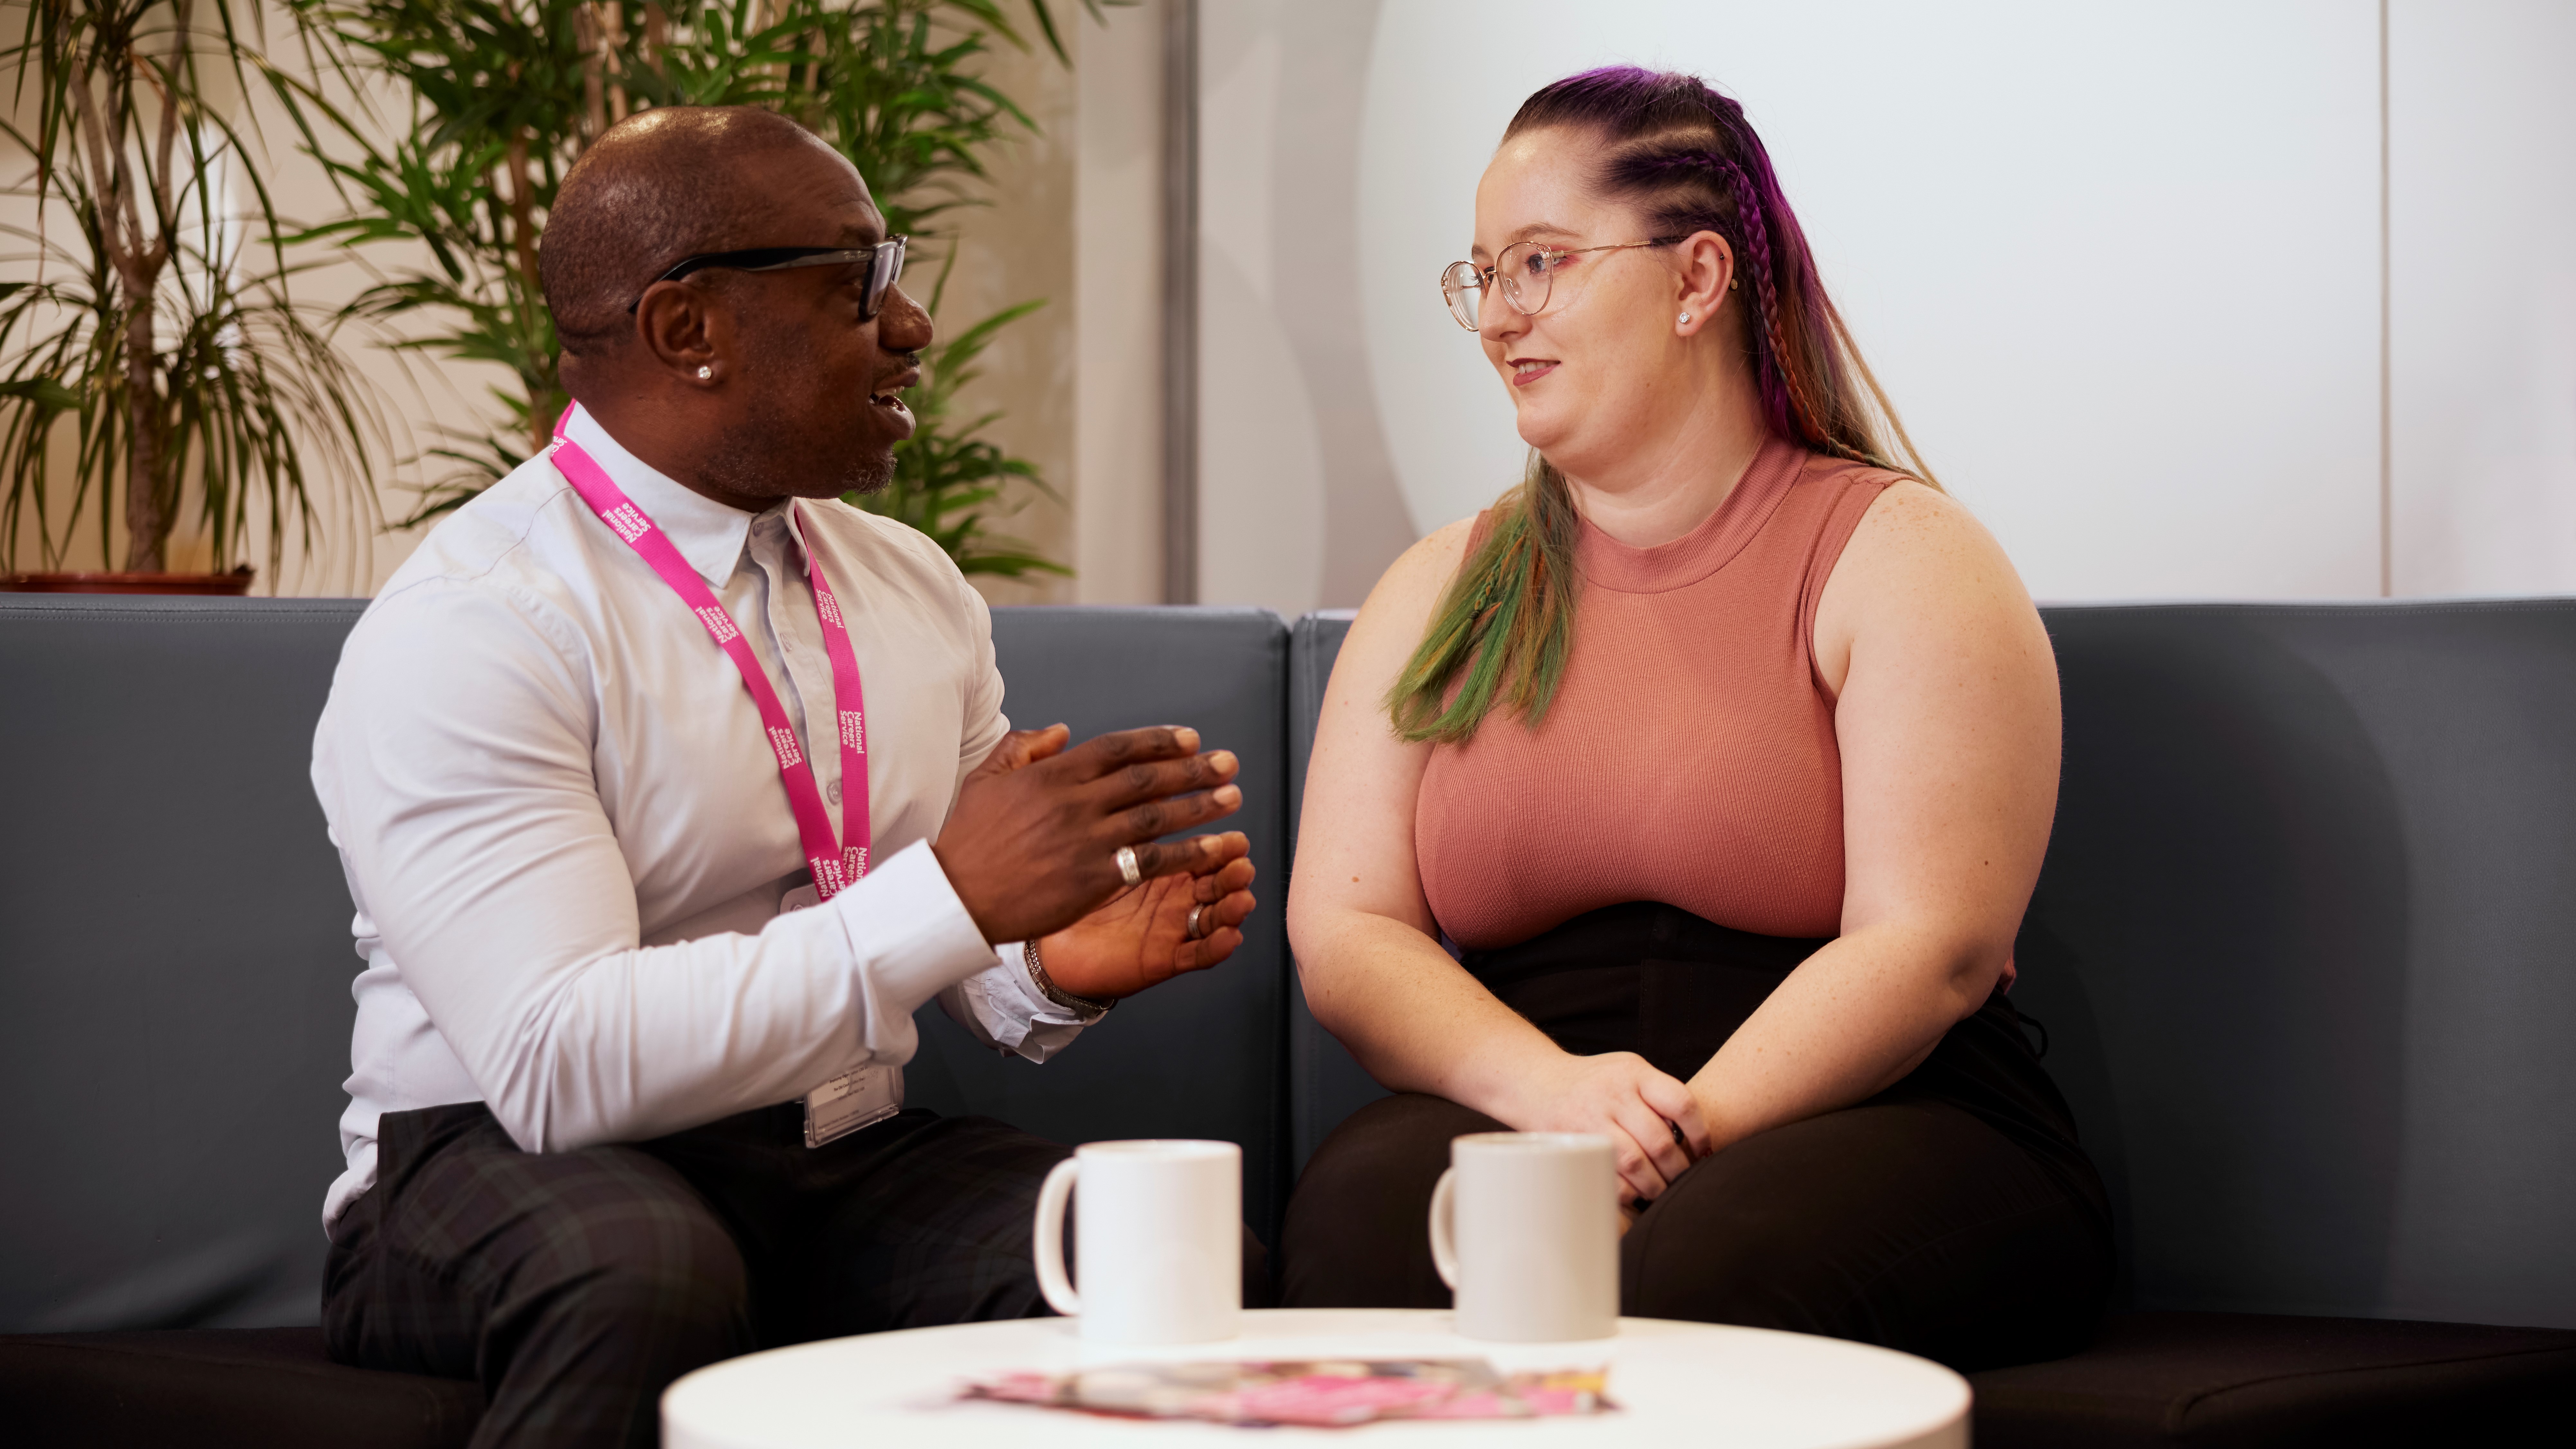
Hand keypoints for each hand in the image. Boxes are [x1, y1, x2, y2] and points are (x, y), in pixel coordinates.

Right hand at [932, 724, 1243, 945]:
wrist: (955, 896)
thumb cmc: (969, 838)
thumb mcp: (987, 779)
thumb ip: (1023, 747)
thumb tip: (1061, 730)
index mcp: (1052, 775)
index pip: (1116, 748)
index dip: (1157, 741)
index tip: (1190, 739)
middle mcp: (1074, 803)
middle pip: (1145, 779)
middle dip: (1192, 769)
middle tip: (1229, 763)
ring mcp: (1085, 841)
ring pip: (1155, 818)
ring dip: (1199, 806)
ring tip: (1233, 797)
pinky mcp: (1092, 880)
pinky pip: (1150, 863)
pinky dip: (1187, 854)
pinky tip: (1216, 849)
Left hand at [1039, 834, 1256, 1000]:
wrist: (1052, 943)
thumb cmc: (1074, 891)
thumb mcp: (1107, 848)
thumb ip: (1131, 815)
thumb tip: (1146, 773)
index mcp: (1166, 869)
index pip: (1202, 852)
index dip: (1220, 843)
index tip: (1234, 830)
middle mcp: (1175, 898)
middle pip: (1216, 882)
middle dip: (1232, 869)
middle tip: (1240, 857)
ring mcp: (1172, 928)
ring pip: (1215, 917)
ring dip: (1233, 906)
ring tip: (1241, 896)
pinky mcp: (1164, 959)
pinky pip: (1196, 956)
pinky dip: (1216, 948)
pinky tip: (1229, 936)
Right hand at [1497, 1051, 1710, 1206]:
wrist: (1536, 1082)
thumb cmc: (1593, 1082)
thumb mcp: (1628, 1070)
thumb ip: (1658, 1094)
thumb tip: (1694, 1137)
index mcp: (1634, 1072)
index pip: (1681, 1103)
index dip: (1700, 1133)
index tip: (1703, 1151)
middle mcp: (1614, 1094)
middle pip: (1660, 1140)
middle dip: (1678, 1169)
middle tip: (1683, 1179)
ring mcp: (1592, 1119)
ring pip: (1636, 1163)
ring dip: (1655, 1185)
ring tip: (1661, 1191)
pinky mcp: (1575, 1143)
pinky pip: (1609, 1177)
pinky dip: (1627, 1192)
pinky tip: (1635, 1194)